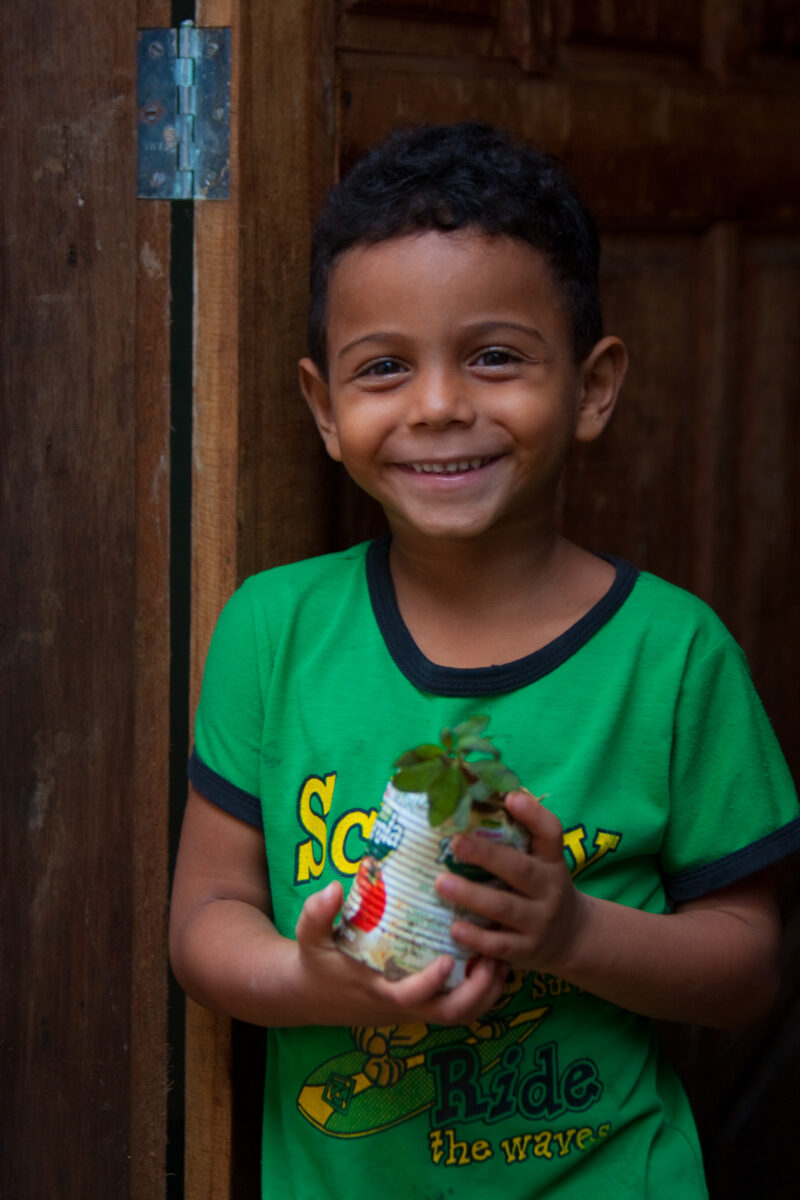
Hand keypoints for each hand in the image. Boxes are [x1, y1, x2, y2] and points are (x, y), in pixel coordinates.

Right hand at [292, 879, 508, 1026]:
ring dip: (487, 992)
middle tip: (495, 956)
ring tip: (503, 957)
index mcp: (378, 990)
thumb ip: (317, 914)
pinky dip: (480, 992)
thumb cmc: (317, 962)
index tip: (449, 958)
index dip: (431, 983)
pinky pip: (458, 1007)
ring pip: (461, 1015)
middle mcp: (402, 1006)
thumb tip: (333, 888)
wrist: (311, 995)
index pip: (410, 998)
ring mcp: (415, 1009)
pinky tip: (491, 962)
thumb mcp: (309, 937)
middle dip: (478, 991)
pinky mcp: (422, 1005)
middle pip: (450, 1015)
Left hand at [434, 790, 585, 975]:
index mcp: (552, 861)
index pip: (551, 833)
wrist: (572, 938)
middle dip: (487, 856)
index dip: (534, 814)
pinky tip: (454, 928)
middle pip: (521, 870)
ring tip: (440, 883)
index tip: (511, 797)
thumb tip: (472, 797)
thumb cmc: (541, 888)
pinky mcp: (527, 950)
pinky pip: (500, 945)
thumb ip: (517, 838)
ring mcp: (539, 922)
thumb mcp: (541, 862)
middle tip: (456, 842)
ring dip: (471, 896)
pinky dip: (477, 937)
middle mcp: (550, 890)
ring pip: (505, 907)